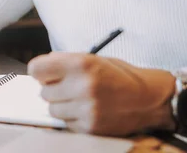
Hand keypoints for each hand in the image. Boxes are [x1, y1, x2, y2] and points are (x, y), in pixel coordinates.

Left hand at [27, 52, 175, 136]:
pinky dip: (72, 118)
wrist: (149, 99)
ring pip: (53, 110)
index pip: (37, 69)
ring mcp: (86, 108)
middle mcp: (82, 86)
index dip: (40, 71)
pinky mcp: (90, 127)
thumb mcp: (95, 59)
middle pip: (44, 92)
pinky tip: (87, 109)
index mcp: (81, 63)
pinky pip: (66, 123)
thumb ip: (67, 61)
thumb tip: (43, 66)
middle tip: (67, 86)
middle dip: (52, 89)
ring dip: (61, 105)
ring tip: (79, 99)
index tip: (44, 73)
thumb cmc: (121, 76)